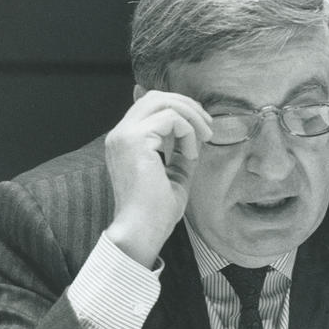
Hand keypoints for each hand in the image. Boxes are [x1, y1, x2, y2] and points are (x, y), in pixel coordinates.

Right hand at [104, 90, 211, 267]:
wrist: (142, 231)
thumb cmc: (156, 210)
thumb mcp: (174, 172)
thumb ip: (180, 149)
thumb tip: (193, 128)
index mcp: (124, 141)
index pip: (148, 104)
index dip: (178, 107)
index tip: (201, 125)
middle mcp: (119, 134)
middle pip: (155, 97)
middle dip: (187, 106)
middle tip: (208, 127)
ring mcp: (124, 135)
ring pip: (163, 102)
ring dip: (191, 115)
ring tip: (206, 137)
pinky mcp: (135, 140)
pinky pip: (171, 119)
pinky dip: (188, 132)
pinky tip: (192, 155)